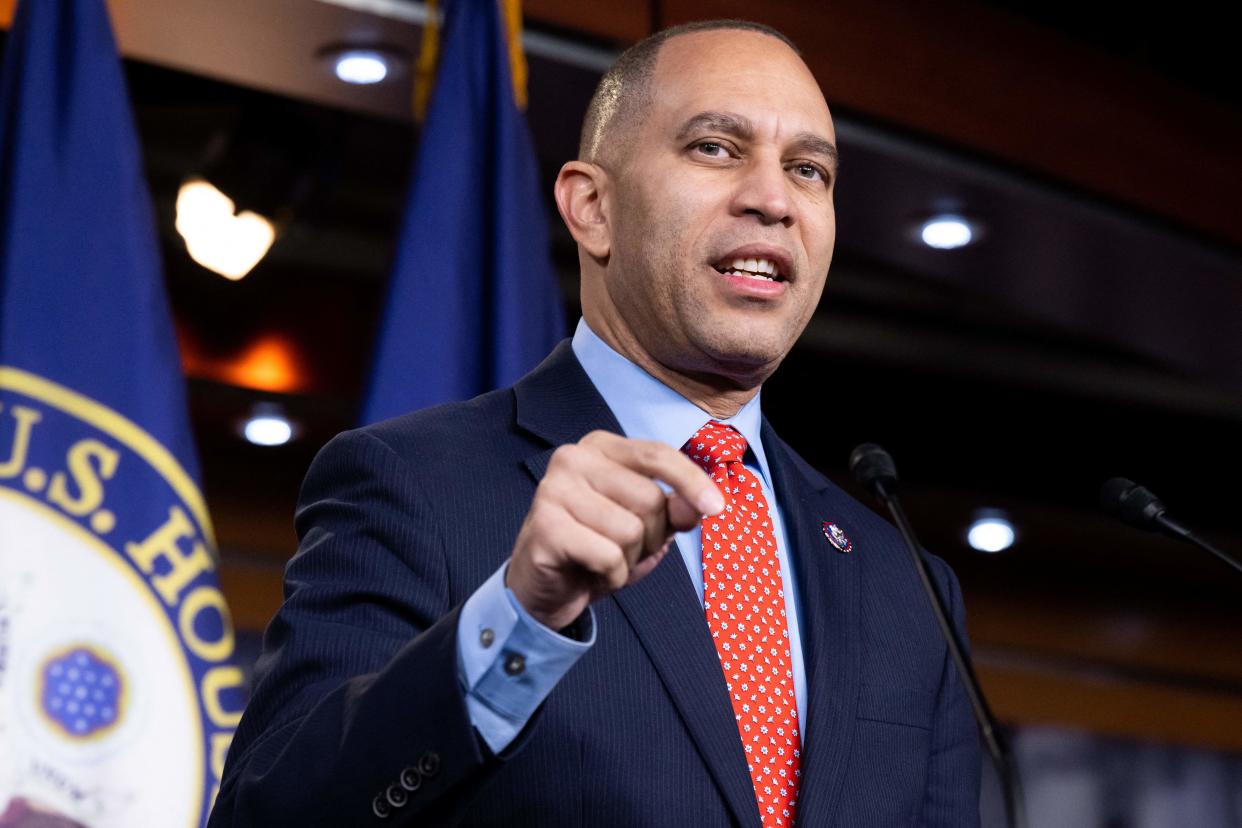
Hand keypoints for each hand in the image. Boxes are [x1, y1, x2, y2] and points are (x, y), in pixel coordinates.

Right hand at [507, 431, 725, 629]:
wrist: (545, 588)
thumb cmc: (597, 549)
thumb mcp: (646, 527)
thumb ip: (674, 510)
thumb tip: (702, 505)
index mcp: (600, 447)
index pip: (657, 454)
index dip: (692, 481)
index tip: (718, 508)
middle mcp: (572, 458)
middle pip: (650, 498)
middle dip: (651, 536)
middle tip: (623, 548)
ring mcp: (553, 489)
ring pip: (631, 530)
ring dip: (629, 559)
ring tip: (604, 559)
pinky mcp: (545, 526)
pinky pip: (608, 556)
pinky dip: (611, 575)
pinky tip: (590, 572)